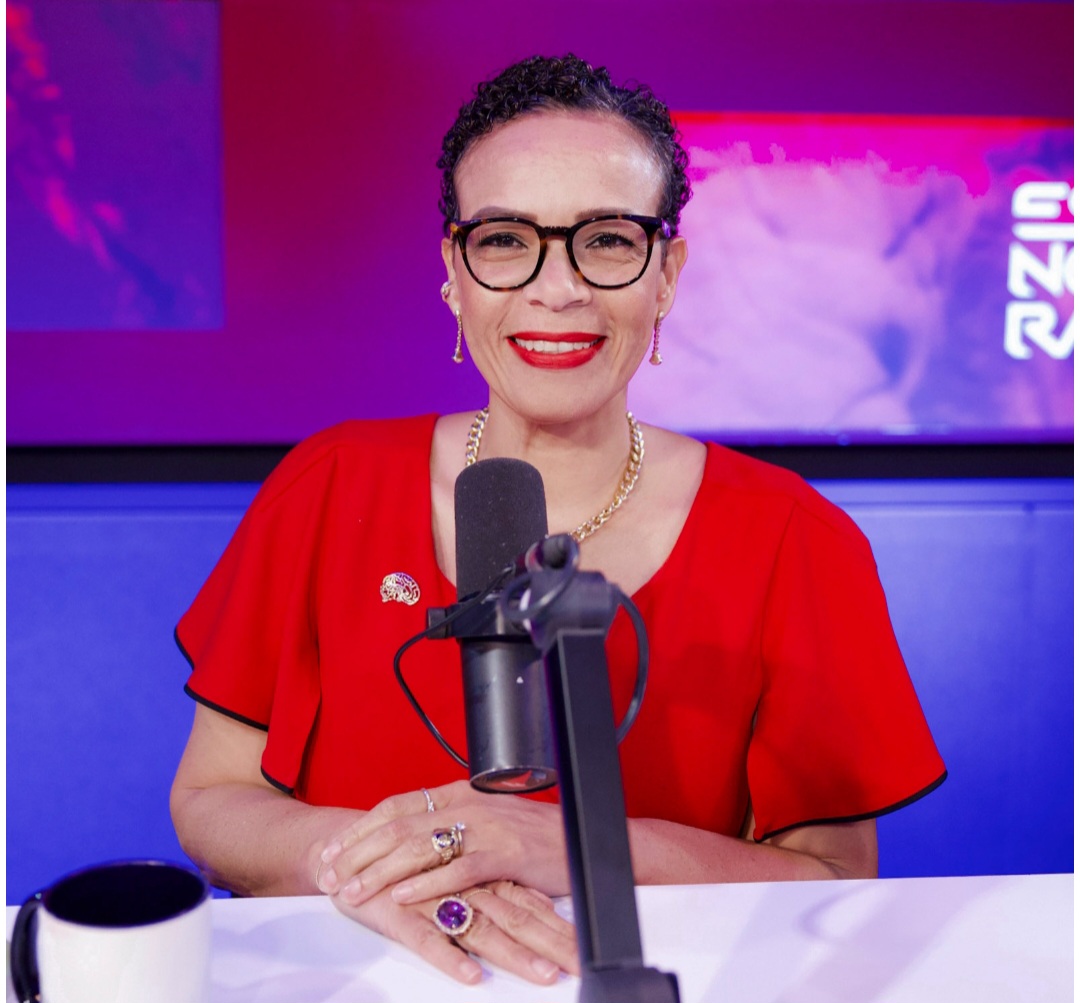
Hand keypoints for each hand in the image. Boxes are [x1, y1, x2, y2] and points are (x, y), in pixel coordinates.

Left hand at [316, 780, 568, 908]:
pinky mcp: (506, 854)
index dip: (360, 828)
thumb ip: (454, 826)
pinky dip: (425, 883)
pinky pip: (457, 868)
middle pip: (398, 825)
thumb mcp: (489, 823)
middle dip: (357, 852)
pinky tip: (401, 896)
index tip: (332, 850)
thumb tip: (410, 841)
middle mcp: (469, 805)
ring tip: (352, 891)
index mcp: (460, 794)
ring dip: (379, 870)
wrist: (587, 841)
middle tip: (328, 876)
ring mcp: (487, 827)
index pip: (396, 805)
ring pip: (419, 845)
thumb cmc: (537, 838)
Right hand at [328, 879, 578, 985]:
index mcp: (478, 872)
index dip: (558, 926)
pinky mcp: (402, 912)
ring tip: (543, 974)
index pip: (527, 901)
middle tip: (578, 966)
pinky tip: (470, 974)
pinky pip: (428, 937)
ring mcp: (434, 897)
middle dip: (550, 943)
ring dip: (514, 953)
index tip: (587, 950)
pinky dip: (450, 956)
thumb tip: (536, 906)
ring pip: (481, 926)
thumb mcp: (455, 872)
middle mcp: (463, 883)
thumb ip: (493, 887)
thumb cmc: (404, 864)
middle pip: (515, 915)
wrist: (348, 849)